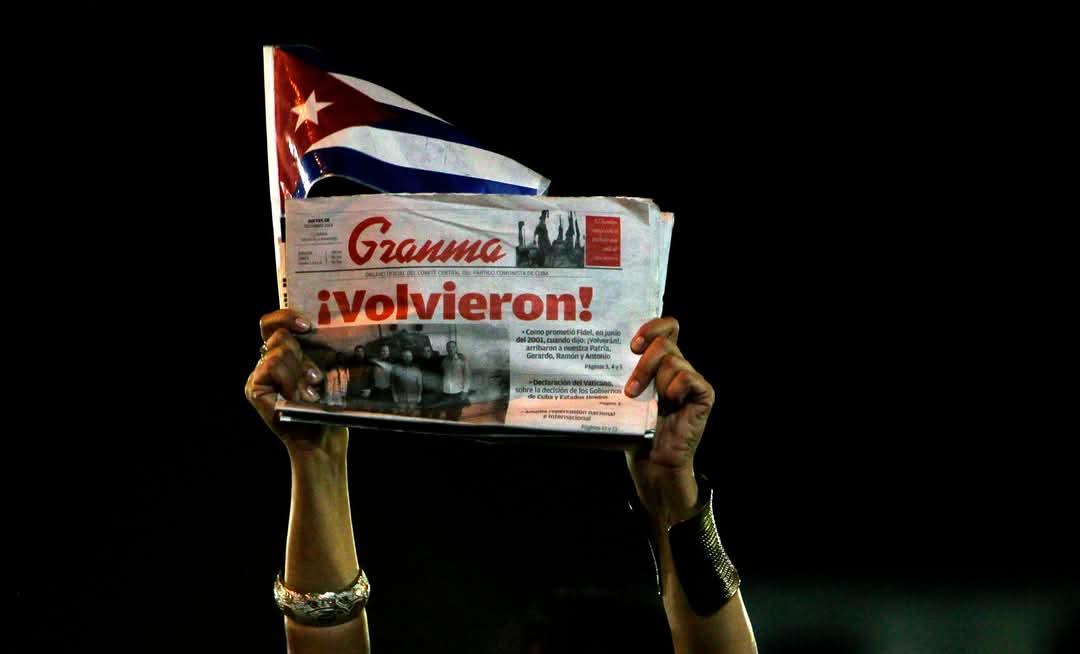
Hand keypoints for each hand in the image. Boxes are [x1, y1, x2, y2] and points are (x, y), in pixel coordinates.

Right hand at [245, 309, 346, 455]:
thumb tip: (323, 326)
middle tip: (316, 377)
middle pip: (279, 335)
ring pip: (278, 351)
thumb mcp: (327, 372)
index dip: (287, 316)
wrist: (321, 441)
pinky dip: (290, 379)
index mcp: (283, 355)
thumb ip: (318, 351)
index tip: (309, 324)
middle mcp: (266, 362)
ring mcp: (258, 375)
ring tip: (311, 391)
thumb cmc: (329, 408)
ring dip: (300, 369)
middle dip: (302, 353)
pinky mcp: (254, 389)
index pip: (273, 323)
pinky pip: (272, 366)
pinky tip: (301, 396)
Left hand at [623, 317, 714, 527]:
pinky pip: (689, 378)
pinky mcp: (703, 395)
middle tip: (629, 385)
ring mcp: (691, 380)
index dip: (652, 326)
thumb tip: (593, 351)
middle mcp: (677, 367)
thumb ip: (620, 371)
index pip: (666, 327)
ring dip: (652, 378)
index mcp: (659, 362)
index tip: (632, 343)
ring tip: (638, 398)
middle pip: (665, 342)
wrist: (650, 461)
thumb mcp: (622, 394)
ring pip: (673, 360)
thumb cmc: (633, 428)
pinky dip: (675, 386)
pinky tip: (668, 401)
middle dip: (643, 361)